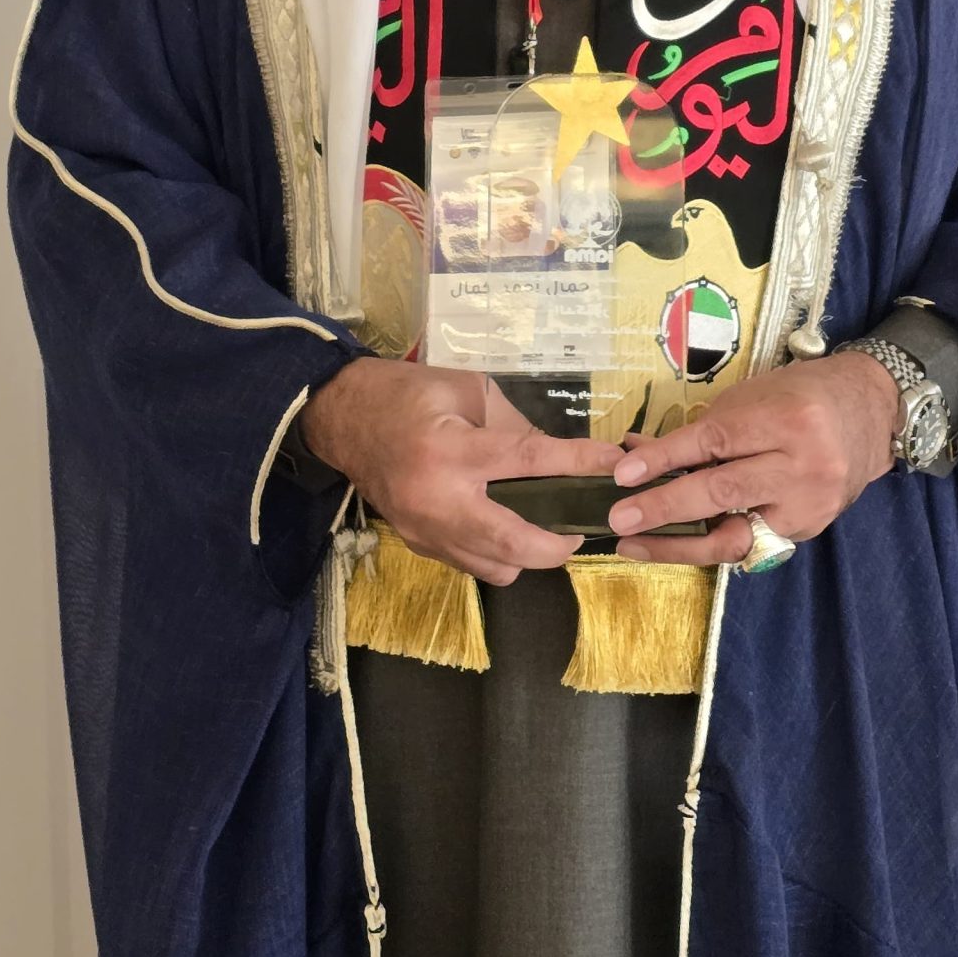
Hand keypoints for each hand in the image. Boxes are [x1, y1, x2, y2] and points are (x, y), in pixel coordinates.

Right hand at [300, 358, 622, 586]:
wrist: (343, 418)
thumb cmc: (406, 393)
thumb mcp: (465, 390)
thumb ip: (511, 425)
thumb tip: (556, 456)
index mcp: (451, 449)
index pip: (527, 461)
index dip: (576, 464)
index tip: (614, 466)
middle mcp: (438, 499)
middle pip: (514, 544)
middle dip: (558, 544)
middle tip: (580, 526)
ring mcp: (425, 530)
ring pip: (496, 566)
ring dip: (529, 553)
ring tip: (544, 526)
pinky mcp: (419, 544)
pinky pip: (472, 564)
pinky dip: (498, 553)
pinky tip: (505, 526)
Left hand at [605, 352, 900, 565]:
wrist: (869, 413)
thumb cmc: (799, 396)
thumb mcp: (749, 397)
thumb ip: (699, 429)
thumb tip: (636, 452)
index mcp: (785, 420)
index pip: (713, 443)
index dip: (664, 460)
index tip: (622, 475)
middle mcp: (801, 465)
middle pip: (722, 492)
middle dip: (663, 508)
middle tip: (619, 518)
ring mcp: (808, 504)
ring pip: (734, 535)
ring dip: (678, 545)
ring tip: (635, 546)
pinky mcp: (809, 530)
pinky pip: (750, 544)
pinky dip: (710, 543)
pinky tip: (677, 544)